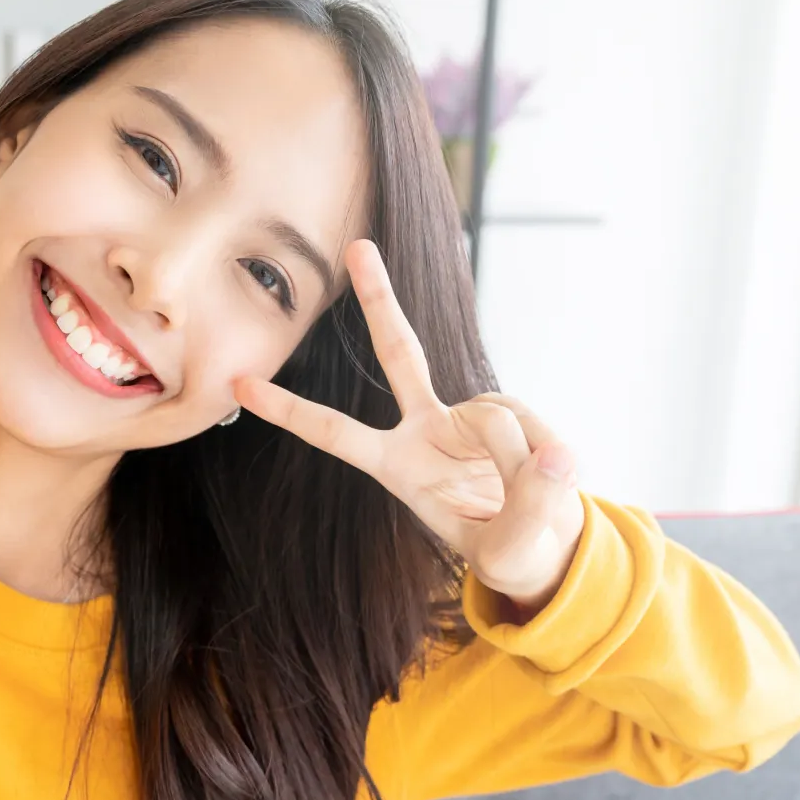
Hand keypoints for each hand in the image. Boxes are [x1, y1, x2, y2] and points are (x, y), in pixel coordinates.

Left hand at [233, 239, 584, 613]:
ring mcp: (470, 414)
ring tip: (541, 493)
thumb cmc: (507, 550)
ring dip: (522, 463)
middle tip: (358, 247)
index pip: (335, 434)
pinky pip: (532, 426)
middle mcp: (426, 428)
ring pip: (496, 421)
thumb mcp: (507, 552)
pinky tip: (560, 472)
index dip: (289, 411)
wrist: (546, 542)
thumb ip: (527, 509)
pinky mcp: (512, 412)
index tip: (239, 384)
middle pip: (400, 353)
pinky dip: (551, 454)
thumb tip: (553, 454)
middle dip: (381, 298)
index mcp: (397, 467)